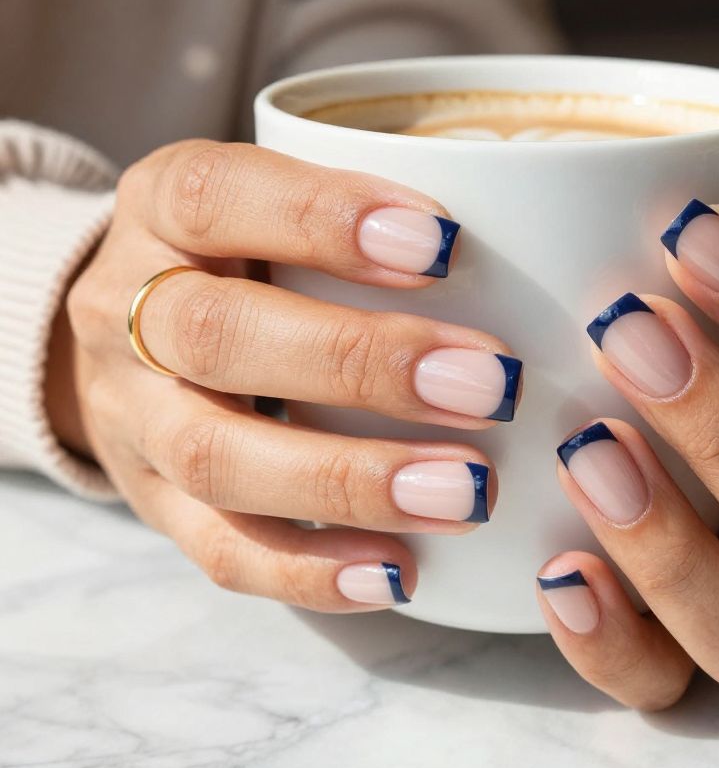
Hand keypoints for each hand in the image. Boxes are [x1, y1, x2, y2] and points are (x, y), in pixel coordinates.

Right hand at [51, 140, 520, 610]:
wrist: (128, 334)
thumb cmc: (246, 253)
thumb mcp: (278, 199)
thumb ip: (369, 211)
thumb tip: (544, 235)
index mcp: (163, 208)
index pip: (218, 195)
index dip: (324, 218)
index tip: (446, 245)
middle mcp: (126, 310)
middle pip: (218, 335)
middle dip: (361, 362)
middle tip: (491, 385)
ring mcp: (131, 417)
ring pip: (216, 457)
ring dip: (350, 480)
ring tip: (468, 493)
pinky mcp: (155, 504)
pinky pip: (220, 551)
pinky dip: (313, 570)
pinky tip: (402, 572)